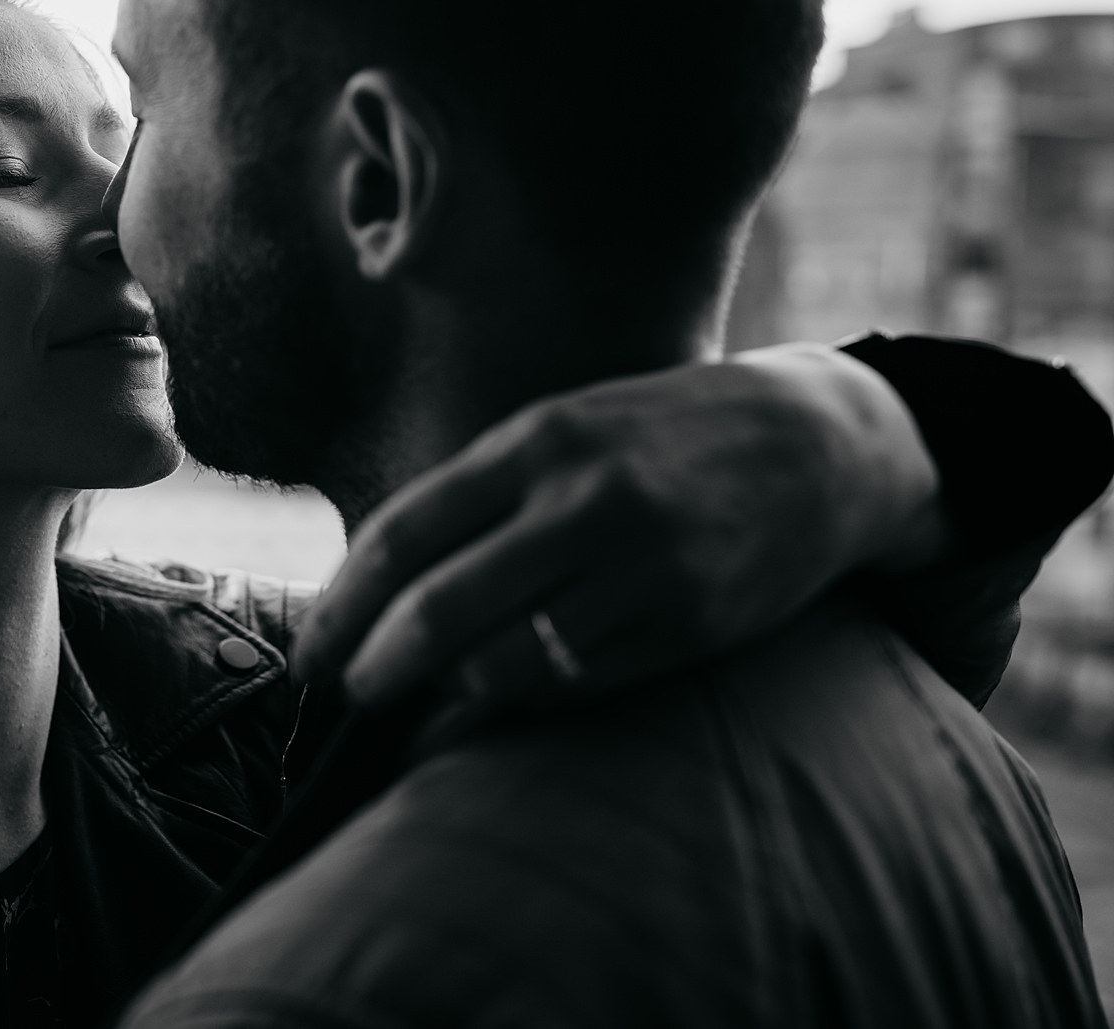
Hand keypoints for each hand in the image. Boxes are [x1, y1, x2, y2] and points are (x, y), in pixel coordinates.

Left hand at [293, 343, 947, 711]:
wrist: (821, 443)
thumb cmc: (662, 436)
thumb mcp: (565, 429)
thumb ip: (477, 496)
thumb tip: (374, 581)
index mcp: (537, 442)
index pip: (406, 535)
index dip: (343, 604)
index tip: (310, 652)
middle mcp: (586, 502)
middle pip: (442, 608)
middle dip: (377, 666)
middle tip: (349, 692)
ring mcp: (643, 568)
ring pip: (507, 661)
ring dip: (448, 693)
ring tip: (425, 695)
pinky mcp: (691, 625)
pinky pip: (577, 684)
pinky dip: (521, 702)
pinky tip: (494, 702)